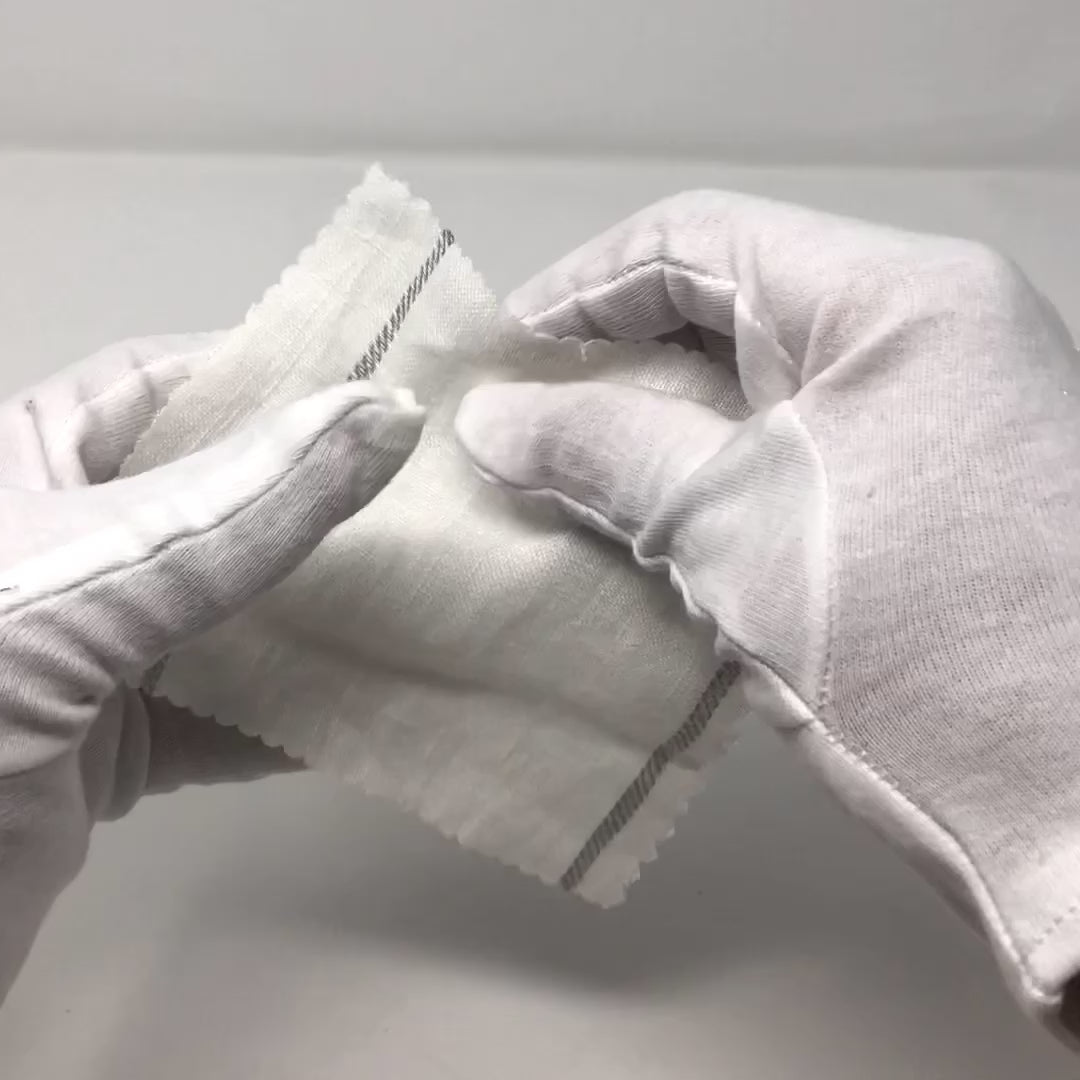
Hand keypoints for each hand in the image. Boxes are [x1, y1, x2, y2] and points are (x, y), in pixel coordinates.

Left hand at [0, 334, 422, 999]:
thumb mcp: (96, 583)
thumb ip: (246, 510)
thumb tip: (388, 417)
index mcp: (24, 470)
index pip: (156, 383)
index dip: (261, 372)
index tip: (378, 383)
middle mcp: (67, 551)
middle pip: (212, 498)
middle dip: (313, 496)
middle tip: (426, 486)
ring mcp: (93, 655)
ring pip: (231, 611)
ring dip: (319, 613)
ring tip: (425, 586)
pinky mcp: (117, 748)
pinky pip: (229, 717)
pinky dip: (297, 718)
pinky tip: (375, 707)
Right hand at [455, 192, 1079, 1040]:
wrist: (1079, 814)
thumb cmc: (916, 645)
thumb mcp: (735, 527)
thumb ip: (604, 450)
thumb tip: (490, 416)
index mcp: (895, 300)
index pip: (702, 240)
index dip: (582, 287)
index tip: (501, 353)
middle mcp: (922, 341)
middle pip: (728, 316)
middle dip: (611, 369)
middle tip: (517, 428)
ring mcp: (928, 427)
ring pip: (753, 400)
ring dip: (652, 438)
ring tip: (559, 485)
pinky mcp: (919, 508)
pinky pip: (784, 466)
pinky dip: (706, 491)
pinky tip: (640, 534)